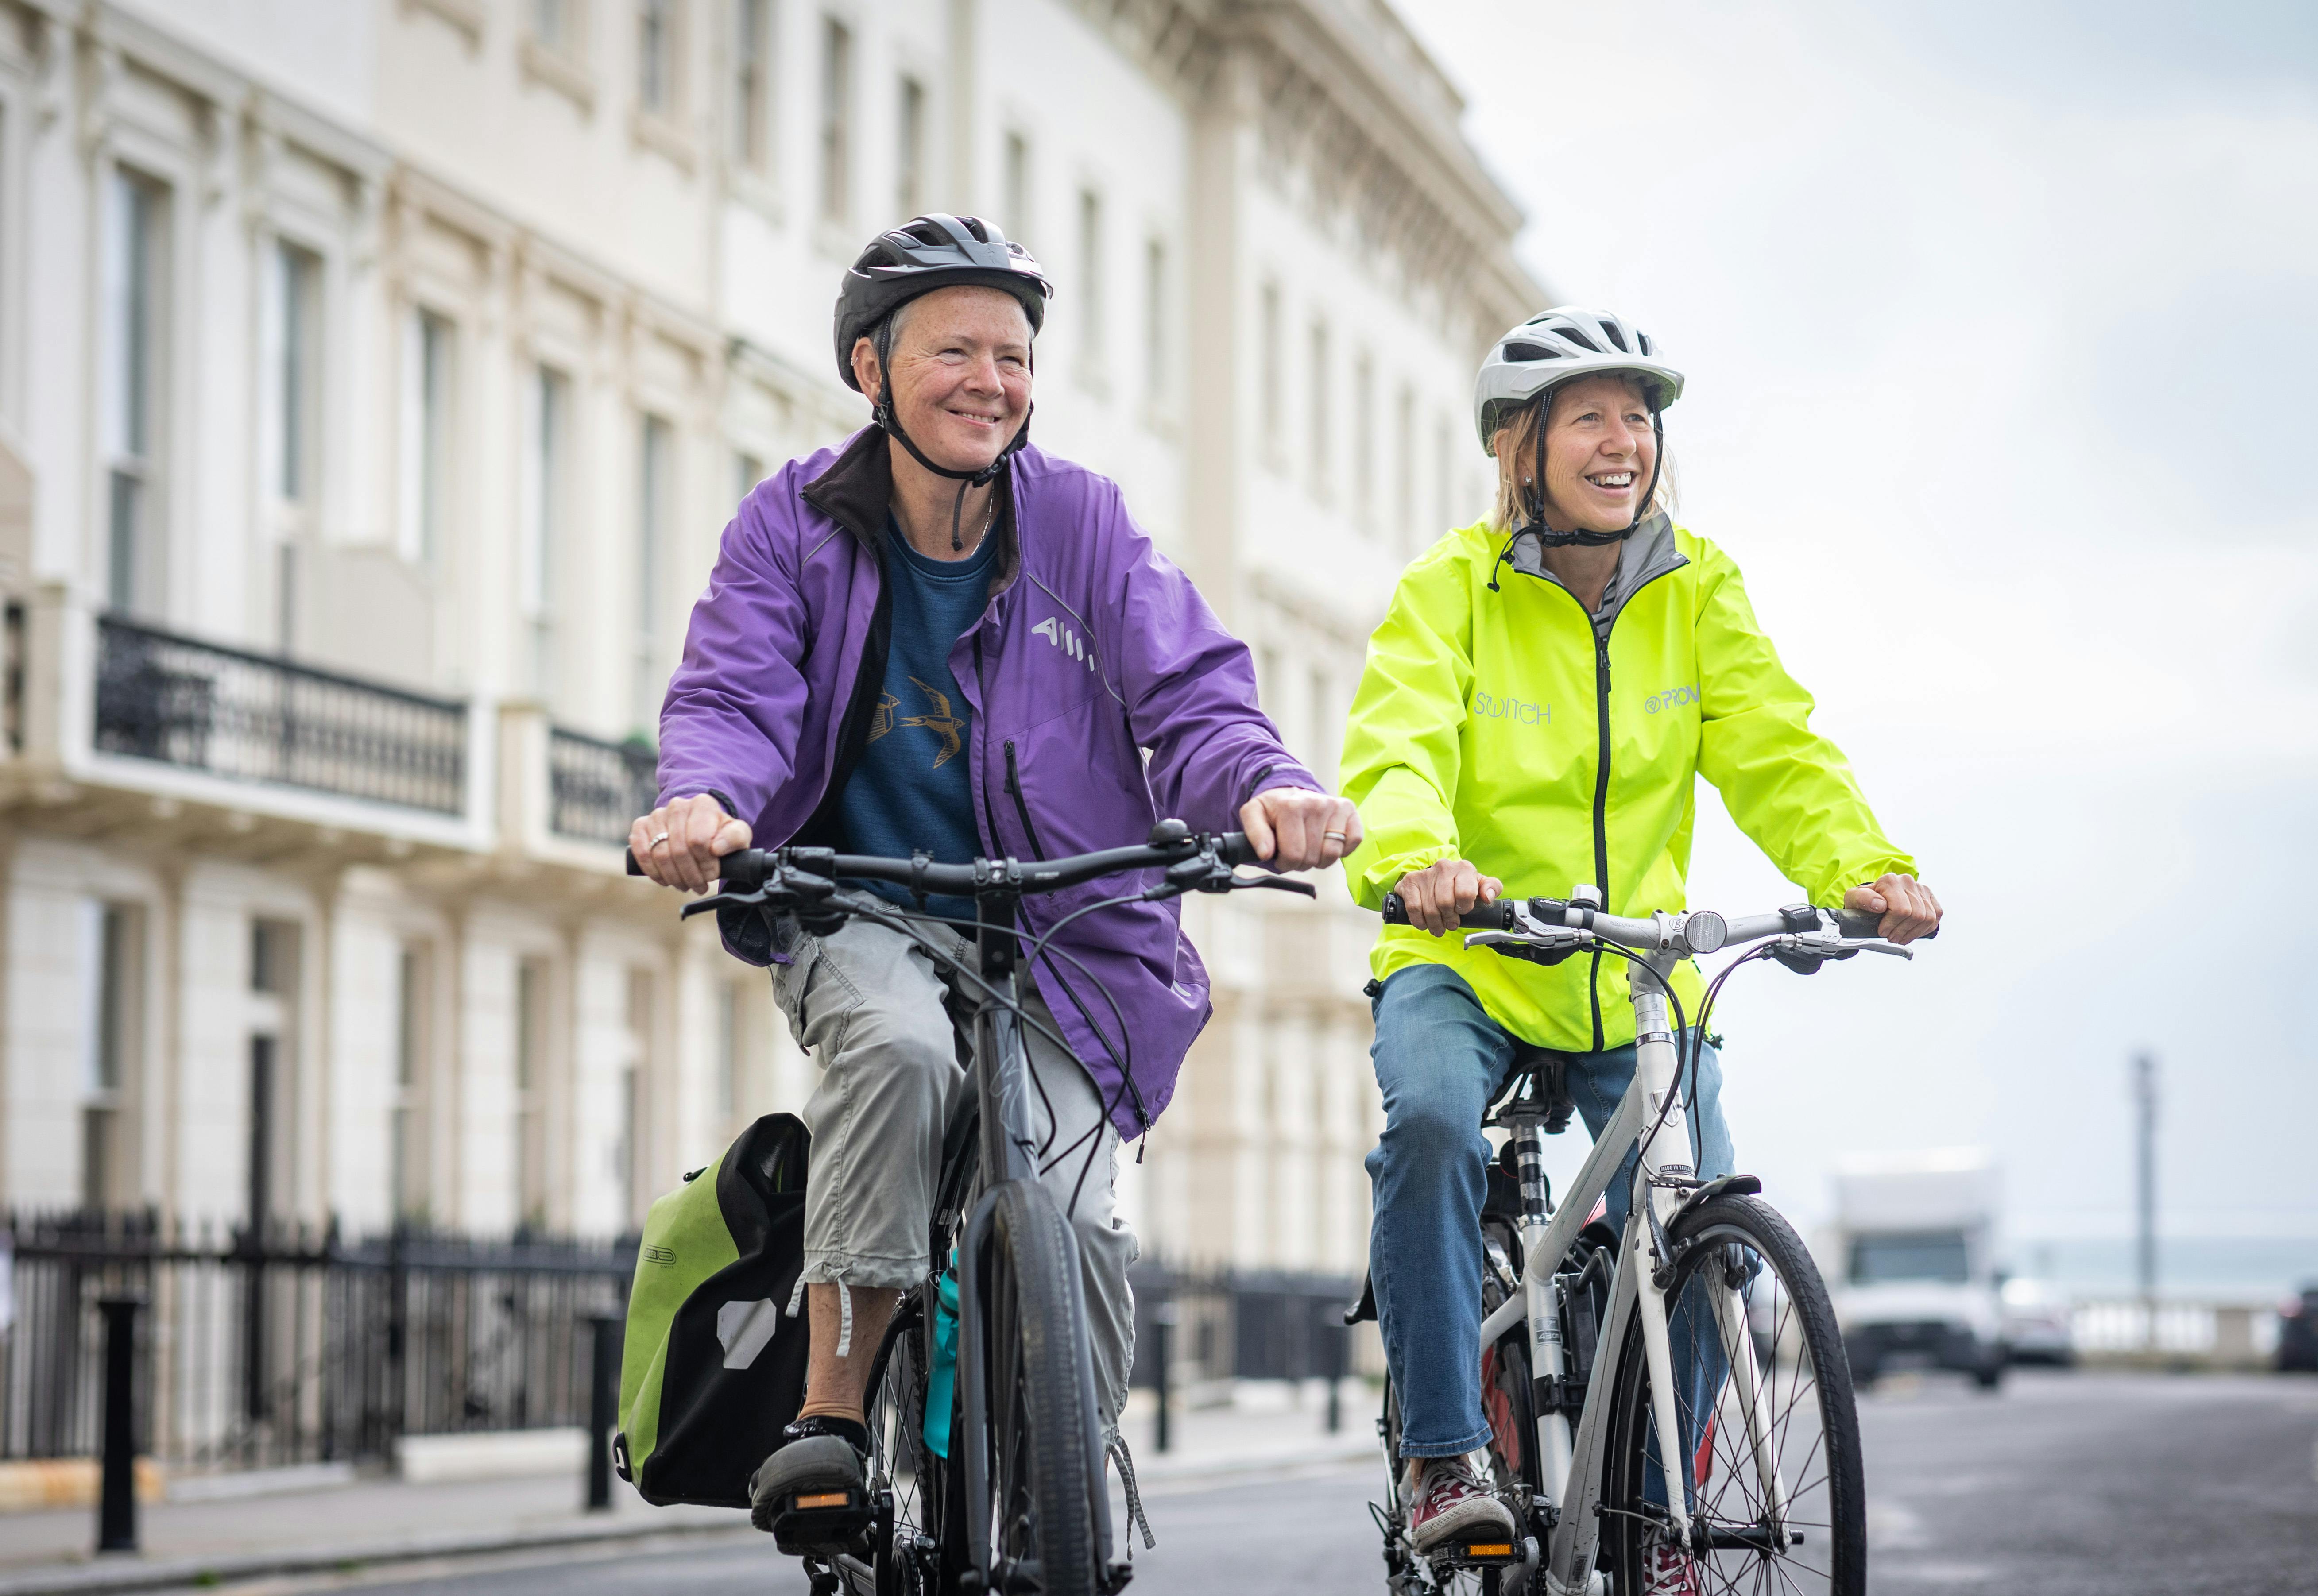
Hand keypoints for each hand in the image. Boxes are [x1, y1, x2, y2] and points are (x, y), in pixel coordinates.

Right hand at [630, 795, 751, 892]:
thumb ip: (734, 838)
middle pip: (679, 850)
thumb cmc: (719, 834)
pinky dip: (653, 872)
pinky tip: (666, 879)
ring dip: (673, 877)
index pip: (698, 841)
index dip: (705, 864)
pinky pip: (641, 853)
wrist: (699, 828)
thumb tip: (716, 848)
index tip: (712, 874)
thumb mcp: (737, 835)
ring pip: (659, 854)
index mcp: (702, 804)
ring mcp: (656, 815)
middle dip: (690, 875)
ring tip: (685, 885)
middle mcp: (677, 805)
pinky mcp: (640, 826)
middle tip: (699, 886)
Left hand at [1238, 788, 1361, 870]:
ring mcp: (1335, 806)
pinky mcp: (1349, 809)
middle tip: (1295, 850)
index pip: (1293, 855)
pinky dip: (1342, 849)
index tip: (1280, 856)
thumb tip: (1266, 853)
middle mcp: (1316, 804)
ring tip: (1310, 846)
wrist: (1288, 792)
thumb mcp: (1253, 815)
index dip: (1285, 863)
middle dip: (1301, 862)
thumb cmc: (1272, 810)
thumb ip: (1254, 834)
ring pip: (1332, 853)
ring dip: (1320, 858)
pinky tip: (1327, 841)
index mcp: (1291, 807)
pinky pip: (1354, 840)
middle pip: (1312, 857)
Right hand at [1393, 859, 1501, 935]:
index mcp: (1464, 868)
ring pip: (1430, 908)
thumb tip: (1488, 896)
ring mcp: (1425, 873)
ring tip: (1439, 927)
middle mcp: (1444, 867)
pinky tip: (1424, 923)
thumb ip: (1492, 888)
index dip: (1464, 908)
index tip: (1462, 911)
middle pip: (1445, 903)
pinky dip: (1419, 921)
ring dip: (1435, 924)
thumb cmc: (1461, 886)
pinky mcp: (1410, 881)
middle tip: (1451, 924)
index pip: (1465, 893)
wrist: (1436, 879)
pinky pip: (1414, 908)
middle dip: (1449, 919)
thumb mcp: (1479, 886)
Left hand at [1845, 873, 1940, 944]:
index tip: (1882, 932)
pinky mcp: (1930, 897)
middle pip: (1915, 915)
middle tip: (1891, 937)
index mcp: (1890, 881)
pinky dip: (1924, 929)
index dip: (1891, 926)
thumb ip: (1862, 899)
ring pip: (1927, 918)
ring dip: (1913, 933)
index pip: (1900, 910)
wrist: (1875, 898)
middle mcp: (1908, 881)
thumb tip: (1880, 905)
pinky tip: (1912, 932)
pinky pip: (1936, 917)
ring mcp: (1921, 889)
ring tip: (1900, 937)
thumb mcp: (1854, 899)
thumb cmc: (1865, 901)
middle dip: (1901, 931)